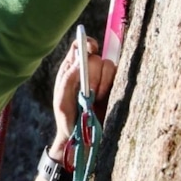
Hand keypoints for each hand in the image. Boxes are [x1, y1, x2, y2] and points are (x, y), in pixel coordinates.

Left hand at [48, 37, 115, 163]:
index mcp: (71, 70)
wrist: (82, 137)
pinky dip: (111, 86)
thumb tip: (80, 61)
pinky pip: (119, 76)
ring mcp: (101, 78)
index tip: (90, 51)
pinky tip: (104, 99)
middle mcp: (87, 70)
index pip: (79, 47)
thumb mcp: (61, 102)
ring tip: (96, 98)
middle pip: (95, 56)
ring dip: (103, 82)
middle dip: (93, 73)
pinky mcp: (113, 86)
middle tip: (89, 90)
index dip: (85, 43)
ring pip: (109, 65)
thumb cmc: (67, 119)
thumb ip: (67, 81)